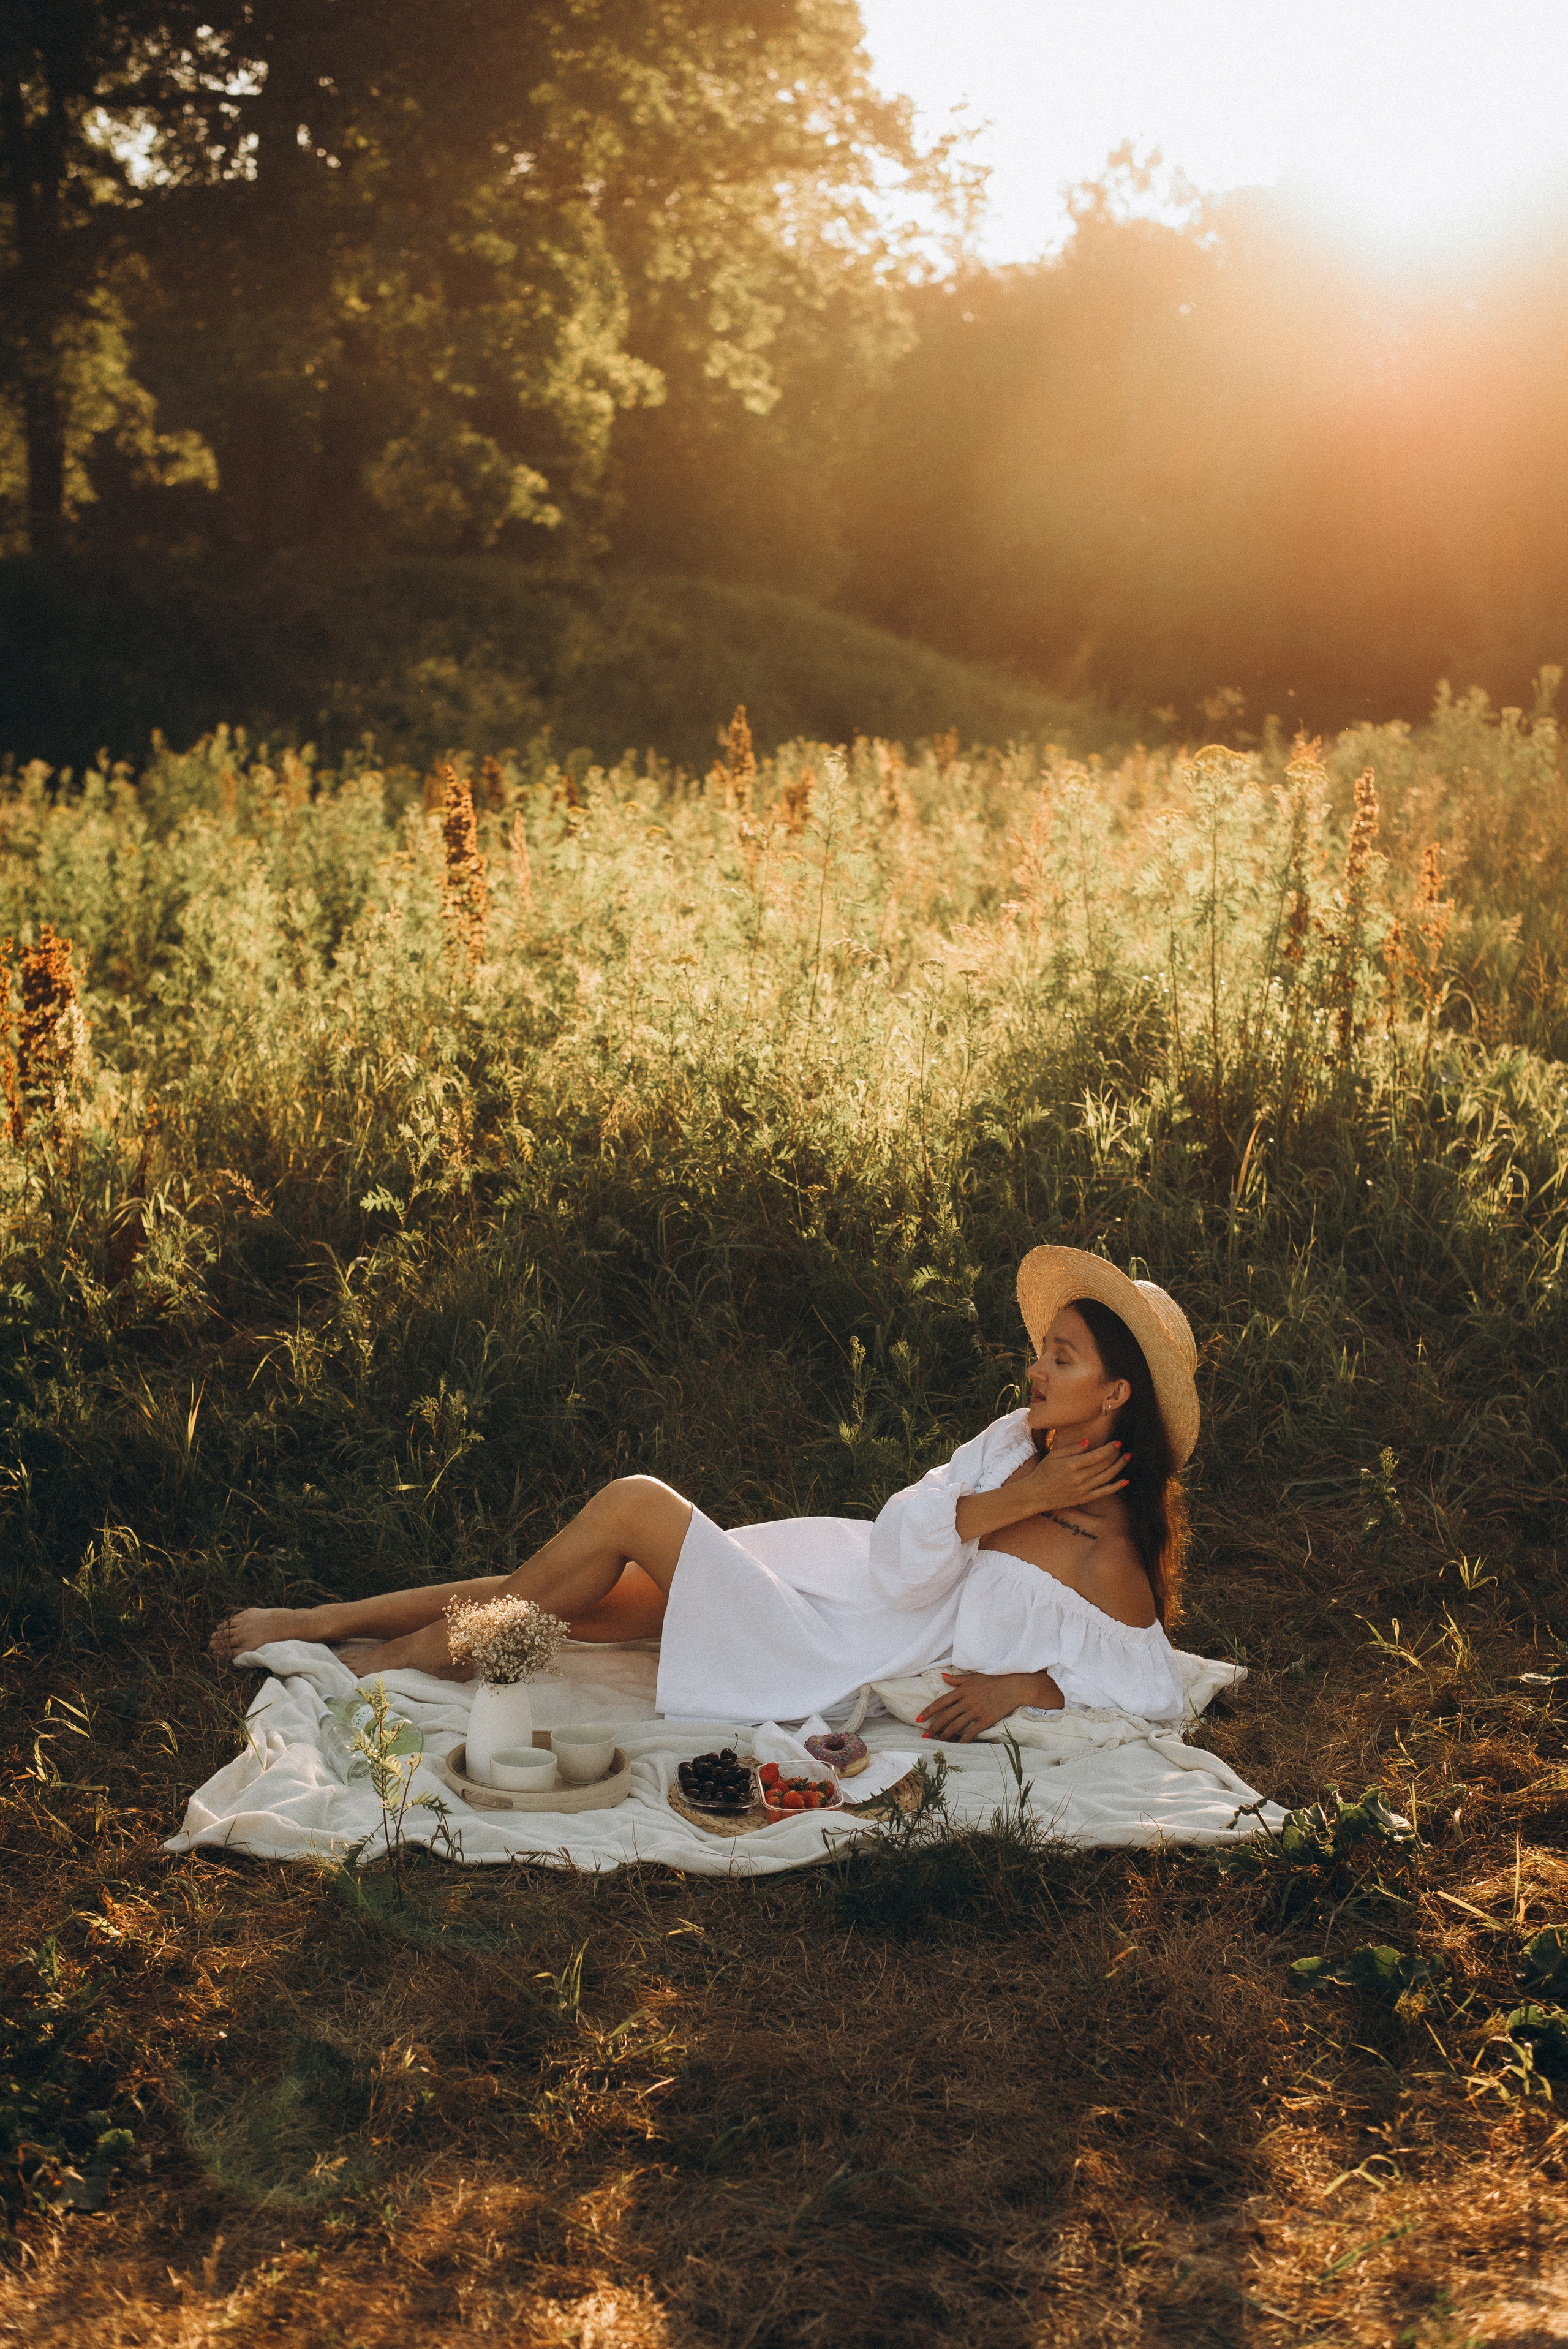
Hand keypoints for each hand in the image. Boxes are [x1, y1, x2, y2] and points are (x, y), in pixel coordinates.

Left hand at [917, 1669, 1061, 1742]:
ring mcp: (975, 1711)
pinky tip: (956, 1746)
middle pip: (945, 1717)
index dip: (928, 1711)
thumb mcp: (973, 1677)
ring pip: (955, 1726)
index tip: (918, 1719)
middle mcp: (966, 1701)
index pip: (940, 1702)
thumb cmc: (994, 1679)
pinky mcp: (985, 1720)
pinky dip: (962, 1740)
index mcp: (961, 1690)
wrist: (1014, 1686)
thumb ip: (957, 1679)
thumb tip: (942, 1677)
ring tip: (936, 1743)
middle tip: (924, 1737)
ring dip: (944, 1736)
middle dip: (933, 1728)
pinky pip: (971, 1732)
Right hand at [1011, 1436, 1129, 1516]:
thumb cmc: (1043, 1472)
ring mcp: (1083, 1489)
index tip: (1117, 1442)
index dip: (1110, 1448)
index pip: (1097, 1455)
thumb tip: (1089, 1441)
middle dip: (1116, 1455)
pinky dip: (1116, 1486)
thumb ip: (1072, 1448)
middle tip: (1122, 1449)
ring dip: (1119, 1466)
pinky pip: (1104, 1492)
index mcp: (1072, 1465)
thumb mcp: (1054, 1455)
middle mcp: (1079, 1478)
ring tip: (1127, 1458)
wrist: (1035, 1494)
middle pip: (1104, 1464)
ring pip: (1107, 1476)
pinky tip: (1126, 1480)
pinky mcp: (1084, 1498)